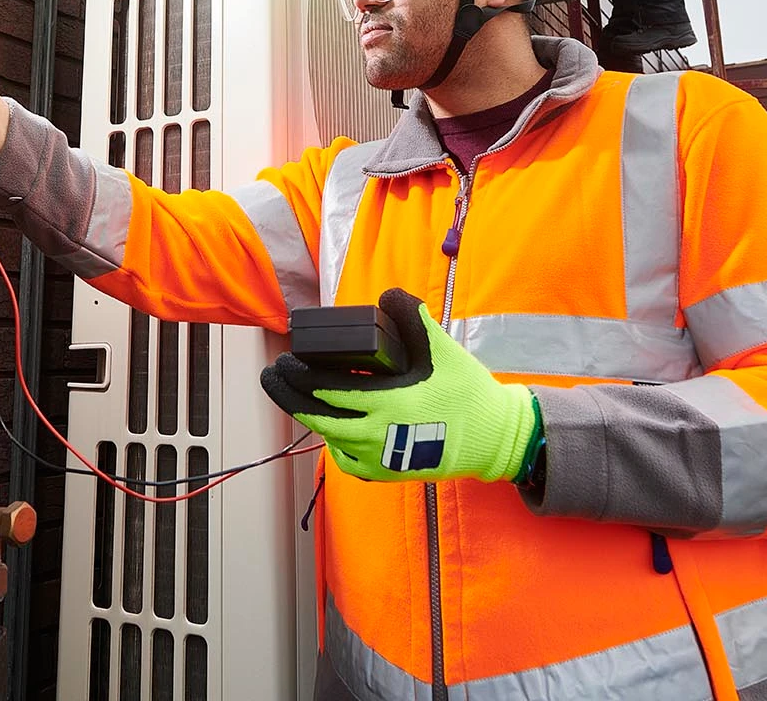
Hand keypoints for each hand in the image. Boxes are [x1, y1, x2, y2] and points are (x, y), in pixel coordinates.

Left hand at [260, 289, 541, 482]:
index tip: (285, 360)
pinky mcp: (386, 473)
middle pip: (318, 416)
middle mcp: (377, 435)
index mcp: (388, 403)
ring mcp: (380, 458)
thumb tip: (388, 294)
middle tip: (272, 376)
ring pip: (329, 439)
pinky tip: (330, 429)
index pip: (329, 389)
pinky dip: (333, 443)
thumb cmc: (469, 394)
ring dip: (307, 417)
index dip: (300, 375)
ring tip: (292, 397)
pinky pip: (347, 461)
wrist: (494, 440)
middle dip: (289, 394)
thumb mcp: (443, 350)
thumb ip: (414, 318)